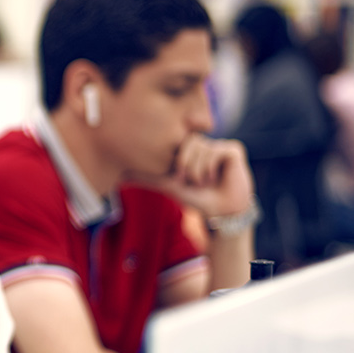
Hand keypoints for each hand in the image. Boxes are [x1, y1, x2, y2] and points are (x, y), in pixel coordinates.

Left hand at [129, 135, 251, 220]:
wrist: (219, 210)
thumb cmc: (194, 197)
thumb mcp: (167, 184)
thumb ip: (146, 176)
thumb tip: (120, 174)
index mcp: (189, 148)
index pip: (176, 142)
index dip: (176, 161)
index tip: (179, 177)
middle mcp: (204, 143)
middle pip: (189, 142)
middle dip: (186, 165)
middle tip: (190, 180)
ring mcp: (219, 145)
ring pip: (203, 147)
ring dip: (198, 170)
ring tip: (203, 182)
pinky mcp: (233, 149)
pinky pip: (216, 151)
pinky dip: (211, 168)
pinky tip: (216, 177)